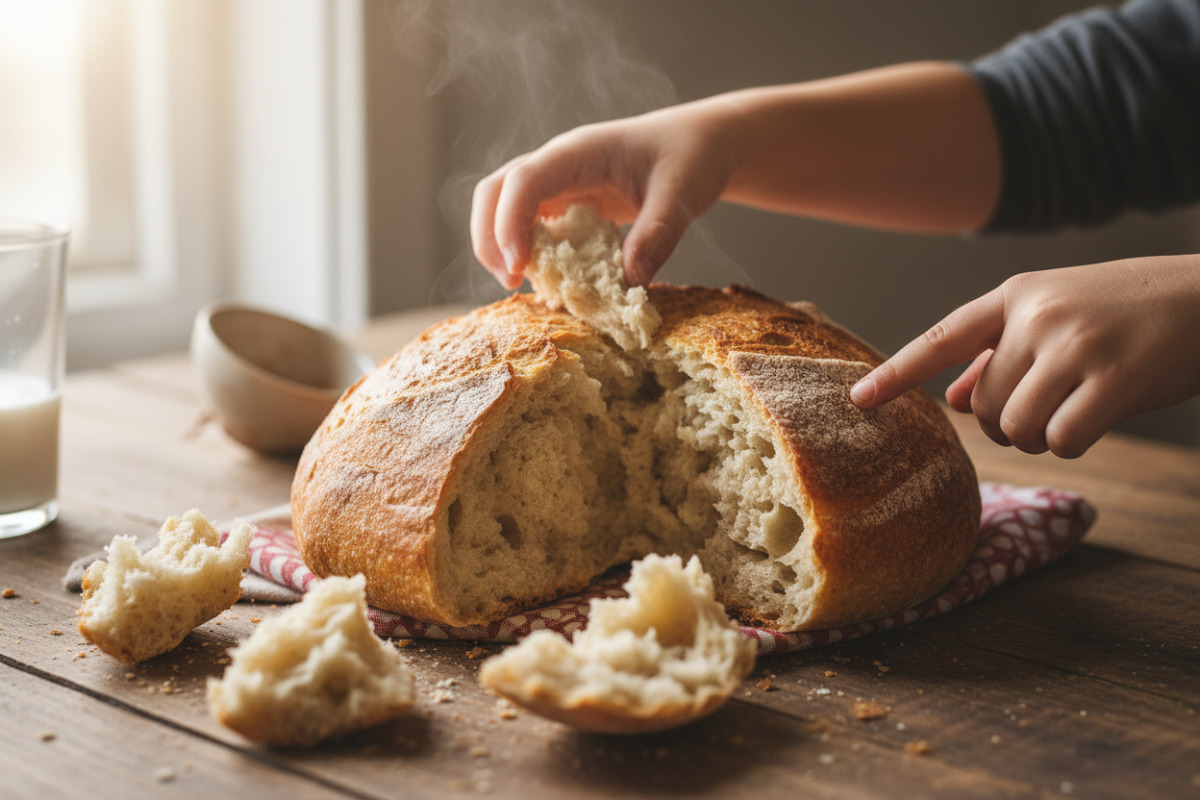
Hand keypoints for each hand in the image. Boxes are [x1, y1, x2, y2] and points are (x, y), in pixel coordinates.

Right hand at [470, 99, 740, 288]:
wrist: (702, 143)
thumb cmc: (691, 157)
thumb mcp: (682, 195)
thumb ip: (657, 235)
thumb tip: (631, 282)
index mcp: (580, 152)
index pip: (524, 180)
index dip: (510, 223)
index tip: (519, 267)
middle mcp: (559, 164)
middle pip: (494, 192)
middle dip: (490, 237)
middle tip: (511, 281)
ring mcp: (559, 183)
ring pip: (504, 208)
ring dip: (501, 246)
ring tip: (523, 285)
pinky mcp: (568, 203)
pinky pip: (532, 226)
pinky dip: (530, 253)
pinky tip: (549, 283)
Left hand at [850, 255, 1199, 457]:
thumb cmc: (1127, 311)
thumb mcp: (1056, 315)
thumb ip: (1000, 354)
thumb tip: (950, 399)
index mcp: (1016, 295)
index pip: (941, 339)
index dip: (896, 373)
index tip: (856, 400)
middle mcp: (1037, 315)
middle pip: (982, 406)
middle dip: (1006, 423)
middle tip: (1049, 405)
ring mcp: (1075, 345)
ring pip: (1016, 427)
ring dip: (1040, 436)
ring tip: (1074, 409)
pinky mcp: (1114, 379)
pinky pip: (1062, 439)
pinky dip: (1073, 443)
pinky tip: (1097, 420)